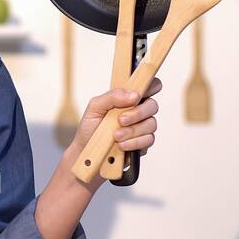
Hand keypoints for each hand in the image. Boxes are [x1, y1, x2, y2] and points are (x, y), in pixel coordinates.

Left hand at [60, 78, 162, 193]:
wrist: (86, 152)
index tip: (139, 94)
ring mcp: (143, 127)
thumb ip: (112, 96)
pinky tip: (121, 145)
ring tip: (115, 136)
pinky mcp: (144, 143)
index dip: (151, 86)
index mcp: (128, 98)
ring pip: (151, 124)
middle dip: (137, 113)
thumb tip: (134, 95)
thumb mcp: (95, 107)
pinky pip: (148, 140)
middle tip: (120, 120)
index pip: (150, 86)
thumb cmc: (90, 127)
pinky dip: (134, 142)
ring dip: (132, 131)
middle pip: (153, 105)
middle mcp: (139, 110)